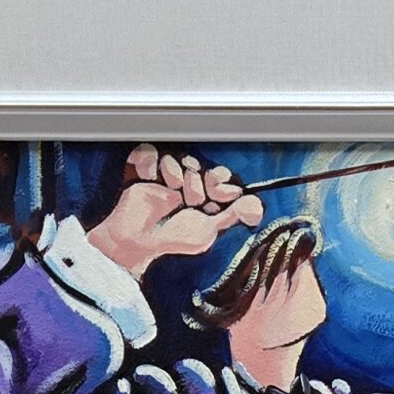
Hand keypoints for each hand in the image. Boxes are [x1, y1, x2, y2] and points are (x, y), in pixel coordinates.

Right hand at [84, 145, 262, 275]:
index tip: (216, 195)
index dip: (220, 184)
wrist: (137, 242)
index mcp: (205, 198)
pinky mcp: (143, 168)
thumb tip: (257, 206)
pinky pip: (151, 151)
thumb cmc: (172, 240)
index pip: (220, 176)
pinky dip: (149, 164)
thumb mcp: (208, 230)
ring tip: (168, 194)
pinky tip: (148, 179)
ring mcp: (165, 175)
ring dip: (173, 175)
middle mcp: (187, 184)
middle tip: (188, 201)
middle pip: (200, 165)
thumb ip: (232, 215)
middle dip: (196, 184)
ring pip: (178, 157)